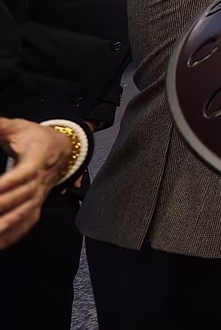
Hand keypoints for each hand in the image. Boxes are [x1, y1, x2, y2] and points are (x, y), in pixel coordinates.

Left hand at [0, 118, 71, 248]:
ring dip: (8, 226)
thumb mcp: (19, 126)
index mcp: (38, 159)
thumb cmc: (37, 137)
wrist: (64, 147)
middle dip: (3, 208)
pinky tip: (0, 245)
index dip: (7, 184)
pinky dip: (14, 235)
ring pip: (26, 213)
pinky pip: (28, 222)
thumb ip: (2, 126)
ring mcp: (41, 194)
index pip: (23, 174)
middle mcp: (42, 180)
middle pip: (24, 197)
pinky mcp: (38, 204)